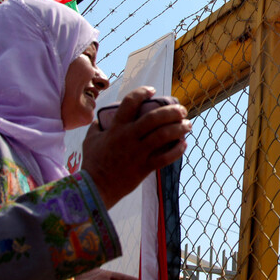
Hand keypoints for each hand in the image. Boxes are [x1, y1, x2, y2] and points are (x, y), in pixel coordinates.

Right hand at [82, 86, 190, 208]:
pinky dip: (177, 150)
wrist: (95, 188)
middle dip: (172, 111)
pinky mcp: (144, 168)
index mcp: (116, 128)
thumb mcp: (90, 139)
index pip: (130, 102)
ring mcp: (138, 152)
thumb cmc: (93, 162)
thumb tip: (102, 118)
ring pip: (163, 136)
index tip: (153, 91)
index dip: (142, 92)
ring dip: (179, 128)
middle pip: (154, 118)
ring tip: (188, 124)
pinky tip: (184, 144)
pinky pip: (165, 158)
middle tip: (182, 110)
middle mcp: (129, 137)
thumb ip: (97, 126)